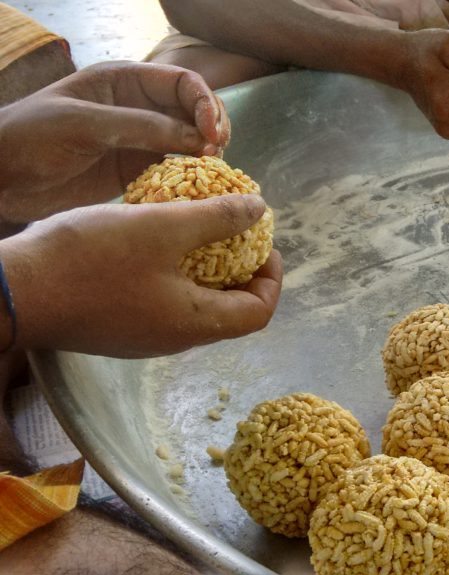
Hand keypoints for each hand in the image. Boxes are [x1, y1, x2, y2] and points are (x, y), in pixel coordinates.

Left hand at [0, 61, 229, 222]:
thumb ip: (141, 127)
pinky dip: (191, 179)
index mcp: (125, 82)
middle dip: (213, 129)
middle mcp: (139, 107)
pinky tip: (197, 189)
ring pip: (190, 142)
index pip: (183, 83)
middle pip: (195, 111)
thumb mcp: (85, 124)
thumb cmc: (31, 137)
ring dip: (207, 155)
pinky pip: (175, 171)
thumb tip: (197, 140)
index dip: (205, 104)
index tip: (212, 134)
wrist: (0, 176)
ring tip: (211, 172)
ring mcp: (140, 140)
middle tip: (217, 153)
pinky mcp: (136, 170)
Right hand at [0, 195, 281, 357]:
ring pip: (195, 304)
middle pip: (231, 310)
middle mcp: (174, 339)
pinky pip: (162, 301)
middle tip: (234, 230)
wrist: (11, 291)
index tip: (263, 242)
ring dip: (206, 268)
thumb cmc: (89, 260)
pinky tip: (156, 239)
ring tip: (197, 227)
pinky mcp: (117, 325)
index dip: (272, 277)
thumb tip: (259, 210)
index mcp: (195, 323)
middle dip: (242, 269)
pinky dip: (173, 272)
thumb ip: (215, 219)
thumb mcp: (160, 227)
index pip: (260, 313)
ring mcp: (143, 335)